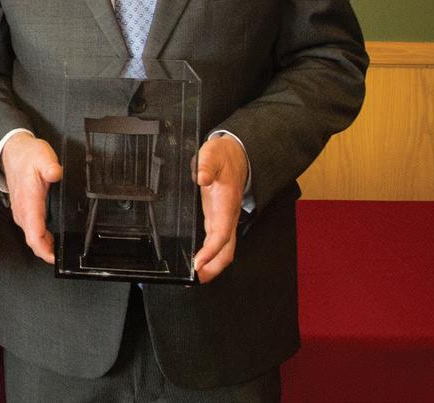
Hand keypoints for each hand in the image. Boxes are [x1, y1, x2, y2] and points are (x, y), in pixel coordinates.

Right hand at [1, 133, 62, 262]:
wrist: (11, 152)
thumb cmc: (27, 156)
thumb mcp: (42, 156)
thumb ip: (50, 166)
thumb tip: (56, 173)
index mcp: (28, 202)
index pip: (34, 235)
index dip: (44, 251)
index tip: (56, 259)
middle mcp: (22, 211)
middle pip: (34, 241)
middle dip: (48, 252)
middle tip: (66, 256)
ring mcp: (21, 213)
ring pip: (32, 237)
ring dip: (45, 246)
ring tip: (61, 250)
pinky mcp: (23, 212)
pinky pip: (32, 231)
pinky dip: (41, 238)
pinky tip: (52, 238)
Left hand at [192, 135, 248, 283]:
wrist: (236, 154)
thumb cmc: (224, 156)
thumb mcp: (212, 154)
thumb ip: (206, 164)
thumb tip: (201, 177)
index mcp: (227, 203)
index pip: (221, 233)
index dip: (211, 250)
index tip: (199, 262)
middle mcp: (227, 215)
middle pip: (226, 250)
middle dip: (214, 267)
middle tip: (197, 279)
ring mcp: (223, 218)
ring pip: (223, 249)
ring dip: (212, 265)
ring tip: (197, 277)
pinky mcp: (217, 218)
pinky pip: (217, 242)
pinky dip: (209, 255)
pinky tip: (199, 261)